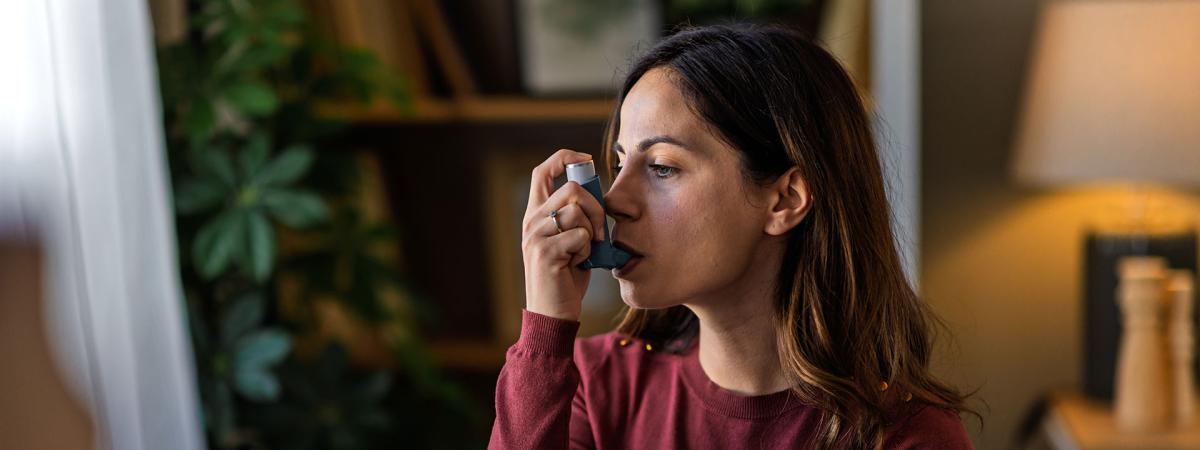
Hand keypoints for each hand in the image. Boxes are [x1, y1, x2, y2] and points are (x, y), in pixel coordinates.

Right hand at [521, 149, 605, 321]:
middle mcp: (532, 221)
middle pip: (572, 189)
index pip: (542, 171)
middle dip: (595, 207)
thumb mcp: (570, 242)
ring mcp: (536, 236)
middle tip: (598, 232)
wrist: (553, 314)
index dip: (564, 158)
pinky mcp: (546, 251)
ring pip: (578, 211)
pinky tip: (578, 264)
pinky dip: (588, 250)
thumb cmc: (567, 279)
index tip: (585, 159)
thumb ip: (576, 218)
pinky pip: (581, 235)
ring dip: (592, 233)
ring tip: (584, 253)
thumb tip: (598, 196)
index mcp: (536, 215)